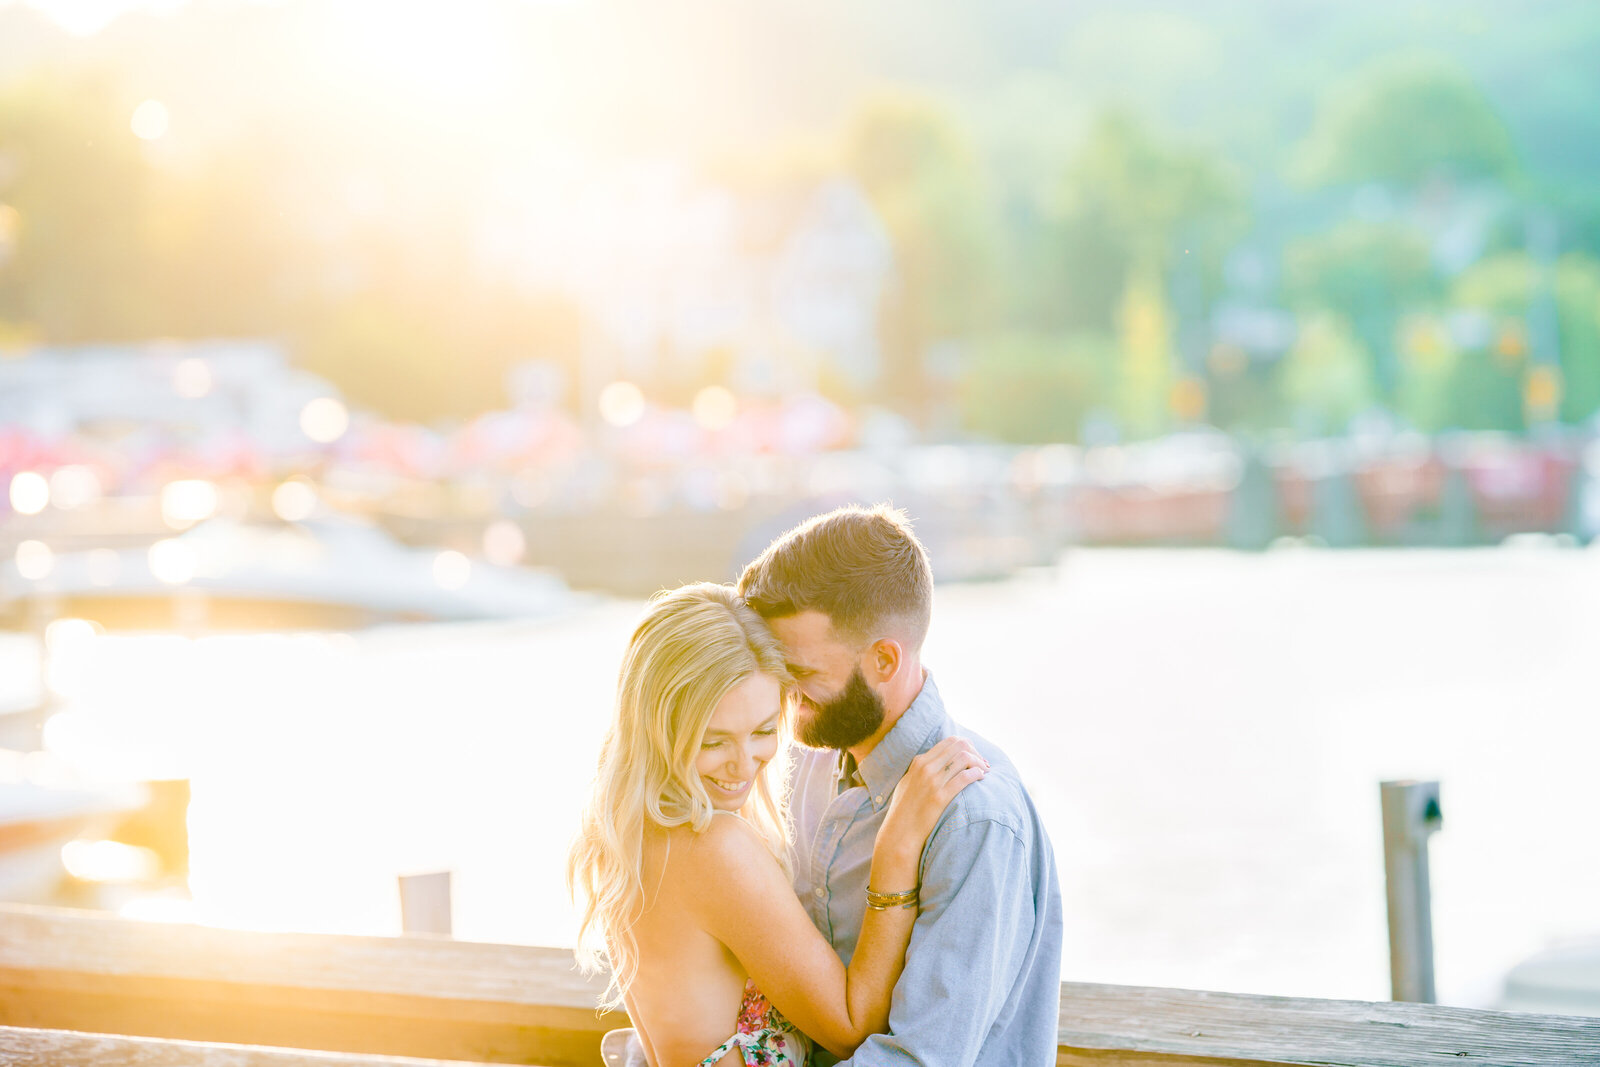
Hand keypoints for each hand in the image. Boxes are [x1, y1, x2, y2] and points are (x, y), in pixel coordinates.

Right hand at [876, 737, 987, 864]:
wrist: (899, 832)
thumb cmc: (905, 810)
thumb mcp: (908, 782)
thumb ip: (920, 769)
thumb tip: (937, 761)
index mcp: (919, 762)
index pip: (950, 741)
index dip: (967, 746)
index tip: (975, 756)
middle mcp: (925, 768)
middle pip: (959, 745)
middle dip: (976, 752)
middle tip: (984, 763)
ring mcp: (932, 781)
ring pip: (964, 757)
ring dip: (979, 762)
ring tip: (985, 771)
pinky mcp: (939, 797)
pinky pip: (964, 777)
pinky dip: (977, 773)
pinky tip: (981, 778)